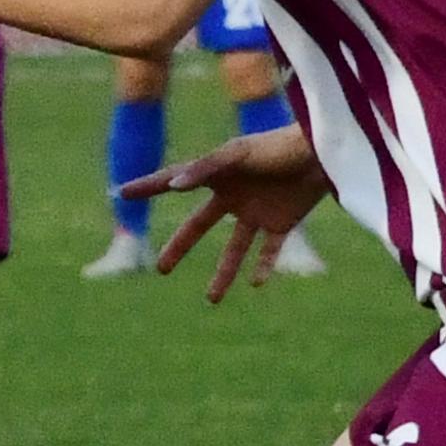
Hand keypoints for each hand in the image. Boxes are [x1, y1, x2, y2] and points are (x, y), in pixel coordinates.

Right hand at [136, 122, 321, 304]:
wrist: (323, 151)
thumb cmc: (278, 146)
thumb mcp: (239, 153)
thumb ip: (207, 167)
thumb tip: (174, 185)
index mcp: (217, 174)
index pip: (175, 182)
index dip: (148, 187)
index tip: (122, 192)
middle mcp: (233, 195)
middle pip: (199, 226)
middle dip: (180, 247)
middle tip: (162, 270)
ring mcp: (257, 211)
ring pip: (236, 248)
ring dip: (224, 273)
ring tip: (211, 299)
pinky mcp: (283, 222)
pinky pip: (270, 250)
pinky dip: (264, 266)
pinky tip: (255, 283)